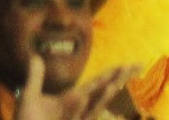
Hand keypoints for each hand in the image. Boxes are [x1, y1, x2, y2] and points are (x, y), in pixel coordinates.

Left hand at [16, 56, 137, 119]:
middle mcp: (80, 108)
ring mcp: (78, 118)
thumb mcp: (30, 97)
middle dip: (119, 77)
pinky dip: (90, 104)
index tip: (128, 64)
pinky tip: (94, 94)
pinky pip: (86, 114)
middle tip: (138, 64)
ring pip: (97, 102)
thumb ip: (35, 77)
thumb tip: (35, 55)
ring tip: (119, 74)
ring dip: (107, 89)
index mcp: (73, 98)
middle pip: (104, 89)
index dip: (113, 73)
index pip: (97, 83)